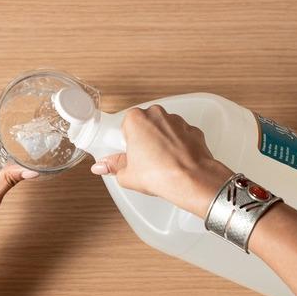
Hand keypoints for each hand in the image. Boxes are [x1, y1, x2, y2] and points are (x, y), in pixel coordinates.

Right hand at [90, 106, 232, 216]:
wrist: (192, 180)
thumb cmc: (161, 174)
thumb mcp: (127, 175)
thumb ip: (113, 166)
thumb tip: (103, 166)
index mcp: (136, 119)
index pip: (125, 126)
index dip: (127, 142)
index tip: (129, 154)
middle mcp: (157, 115)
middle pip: (145, 125)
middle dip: (145, 140)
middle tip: (144, 162)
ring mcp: (178, 121)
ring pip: (165, 129)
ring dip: (162, 142)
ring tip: (161, 164)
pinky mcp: (193, 130)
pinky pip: (182, 137)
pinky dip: (179, 147)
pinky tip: (176, 162)